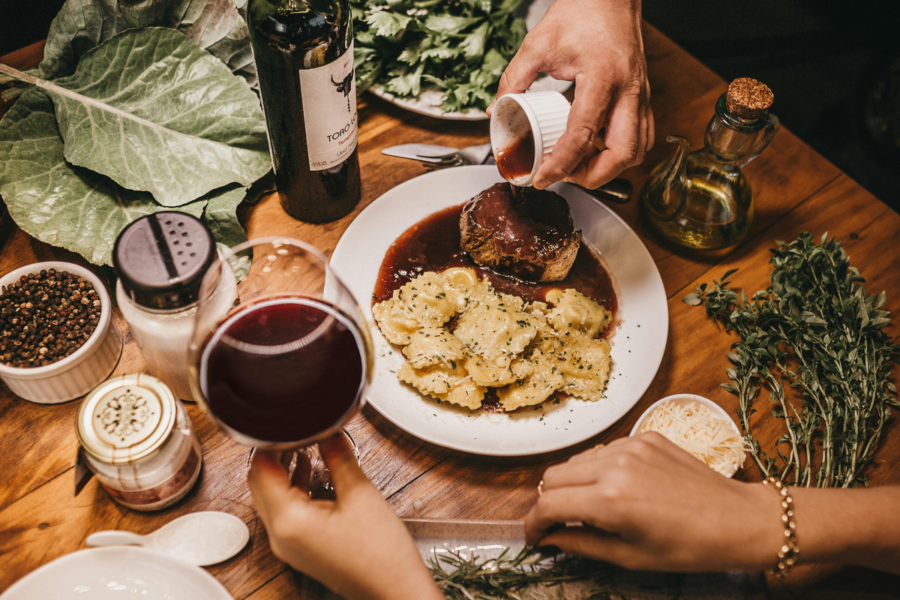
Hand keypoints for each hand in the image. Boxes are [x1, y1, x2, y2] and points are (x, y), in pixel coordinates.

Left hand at [248, 436, 443, 599]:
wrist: (394, 590)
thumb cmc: (381, 552)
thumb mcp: (360, 493)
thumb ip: (338, 456)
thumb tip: (328, 429)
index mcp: (289, 520)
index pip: (261, 469)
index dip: (272, 441)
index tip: (288, 422)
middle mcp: (279, 535)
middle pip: (259, 483)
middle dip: (275, 454)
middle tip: (297, 431)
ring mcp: (287, 545)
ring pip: (270, 497)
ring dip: (283, 471)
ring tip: (305, 446)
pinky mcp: (299, 549)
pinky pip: (284, 512)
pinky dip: (292, 490)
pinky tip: (312, 473)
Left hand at [489, 0, 652, 189]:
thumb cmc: (582, 11)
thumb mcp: (538, 43)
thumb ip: (514, 78)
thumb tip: (496, 109)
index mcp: (601, 78)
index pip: (582, 135)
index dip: (561, 164)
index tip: (543, 178)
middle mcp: (628, 90)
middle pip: (623, 154)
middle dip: (594, 176)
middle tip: (567, 176)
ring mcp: (640, 94)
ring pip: (638, 149)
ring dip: (611, 167)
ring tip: (581, 164)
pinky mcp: (642, 95)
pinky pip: (642, 135)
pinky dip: (621, 151)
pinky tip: (597, 147)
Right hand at [525, 433, 783, 571]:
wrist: (738, 519)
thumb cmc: (688, 548)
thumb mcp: (630, 557)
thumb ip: (580, 544)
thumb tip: (550, 540)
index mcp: (610, 500)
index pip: (549, 504)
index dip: (534, 524)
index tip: (535, 538)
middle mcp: (614, 465)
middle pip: (554, 476)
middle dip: (550, 502)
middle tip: (560, 525)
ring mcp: (630, 445)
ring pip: (577, 461)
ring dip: (573, 484)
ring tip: (592, 508)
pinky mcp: (644, 436)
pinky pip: (604, 451)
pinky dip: (599, 470)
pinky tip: (620, 489)